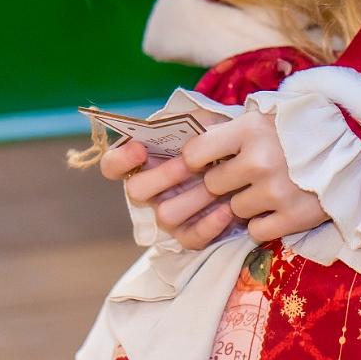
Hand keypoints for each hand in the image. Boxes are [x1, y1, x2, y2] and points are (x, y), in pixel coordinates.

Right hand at [99, 111, 239, 249]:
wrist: (247, 161)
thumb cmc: (219, 138)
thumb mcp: (205, 122)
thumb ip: (188, 122)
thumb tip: (178, 127)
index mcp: (146, 160)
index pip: (113, 164)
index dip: (120, 159)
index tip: (140, 149)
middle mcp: (150, 190)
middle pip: (135, 190)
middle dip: (163, 175)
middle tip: (189, 163)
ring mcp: (168, 212)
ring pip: (165, 215)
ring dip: (193, 198)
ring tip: (217, 184)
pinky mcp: (189, 234)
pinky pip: (191, 237)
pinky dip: (210, 224)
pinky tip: (228, 208)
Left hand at [182, 110, 329, 244]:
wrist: (353, 148)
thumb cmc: (299, 129)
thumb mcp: (263, 116)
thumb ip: (226, 127)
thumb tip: (187, 135)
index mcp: (250, 128)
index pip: (194, 153)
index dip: (195, 162)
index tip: (204, 164)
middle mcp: (259, 159)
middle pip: (212, 186)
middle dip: (223, 184)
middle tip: (243, 177)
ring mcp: (276, 191)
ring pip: (234, 210)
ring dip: (246, 204)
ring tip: (269, 188)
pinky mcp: (292, 218)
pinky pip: (255, 231)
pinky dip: (263, 223)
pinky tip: (278, 207)